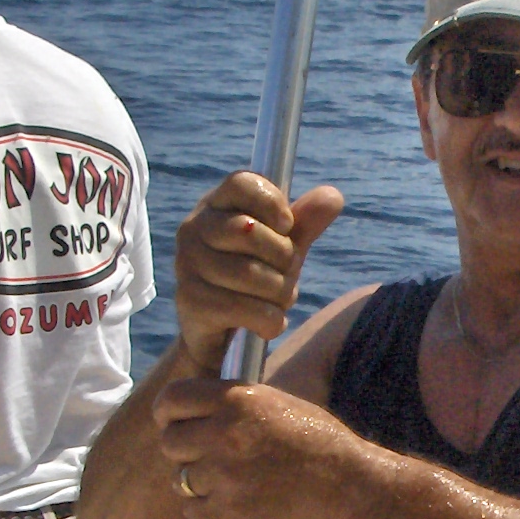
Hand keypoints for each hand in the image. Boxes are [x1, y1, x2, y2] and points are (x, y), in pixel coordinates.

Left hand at [155, 377, 369, 518]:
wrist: (343, 486)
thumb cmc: (314, 440)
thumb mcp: (274, 402)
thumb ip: (231, 402)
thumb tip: (192, 409)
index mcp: (236, 400)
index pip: (172, 399)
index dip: (167, 411)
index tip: (171, 420)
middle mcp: (224, 434)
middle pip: (170, 441)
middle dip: (184, 449)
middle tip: (206, 455)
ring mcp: (223, 475)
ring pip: (180, 478)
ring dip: (198, 481)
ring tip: (229, 480)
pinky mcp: (227, 511)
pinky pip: (193, 511)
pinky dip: (207, 510)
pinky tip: (233, 501)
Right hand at [173, 173, 343, 372]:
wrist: (219, 336)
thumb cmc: (253, 281)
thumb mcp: (282, 249)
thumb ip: (305, 223)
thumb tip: (333, 196)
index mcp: (216, 206)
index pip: (241, 182)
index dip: (272, 203)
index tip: (287, 226)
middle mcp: (193, 229)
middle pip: (249, 230)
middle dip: (283, 258)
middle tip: (285, 274)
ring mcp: (187, 264)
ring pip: (249, 273)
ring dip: (280, 293)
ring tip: (278, 302)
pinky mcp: (190, 301)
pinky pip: (243, 308)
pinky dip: (269, 320)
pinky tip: (270, 323)